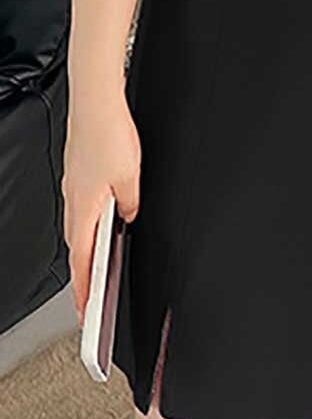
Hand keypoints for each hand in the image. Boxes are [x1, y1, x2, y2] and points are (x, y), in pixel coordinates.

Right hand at [61, 86, 140, 326]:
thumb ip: (130, 203)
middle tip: (92, 299)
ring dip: (88, 248)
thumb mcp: (130, 178)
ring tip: (99, 267)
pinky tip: (105, 219)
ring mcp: (74, 185)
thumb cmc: (109, 135)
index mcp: (84, 208)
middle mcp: (74, 200)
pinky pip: (83, 207)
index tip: (85, 314)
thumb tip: (128, 217)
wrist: (96, 103)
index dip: (84, 292)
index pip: (82, 261)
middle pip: (78, 247)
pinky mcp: (79, 173)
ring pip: (80, 226)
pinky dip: (91, 222)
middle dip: (84, 275)